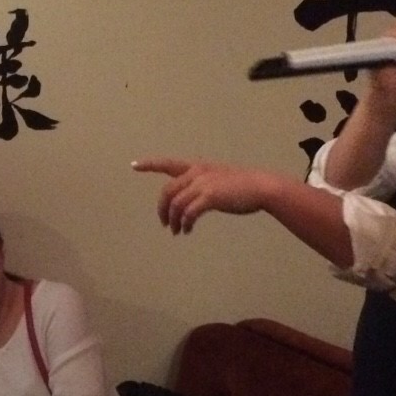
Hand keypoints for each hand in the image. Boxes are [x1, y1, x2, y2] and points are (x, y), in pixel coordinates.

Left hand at [131, 157, 278, 233]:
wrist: (262, 186)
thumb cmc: (243, 185)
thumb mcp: (218, 179)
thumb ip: (202, 185)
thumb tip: (191, 202)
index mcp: (197, 167)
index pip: (168, 163)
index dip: (150, 164)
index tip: (134, 165)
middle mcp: (197, 173)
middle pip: (167, 191)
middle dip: (162, 209)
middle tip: (164, 224)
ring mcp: (203, 184)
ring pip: (176, 204)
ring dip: (173, 220)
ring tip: (177, 231)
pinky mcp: (210, 197)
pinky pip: (188, 213)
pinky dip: (185, 223)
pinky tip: (187, 230)